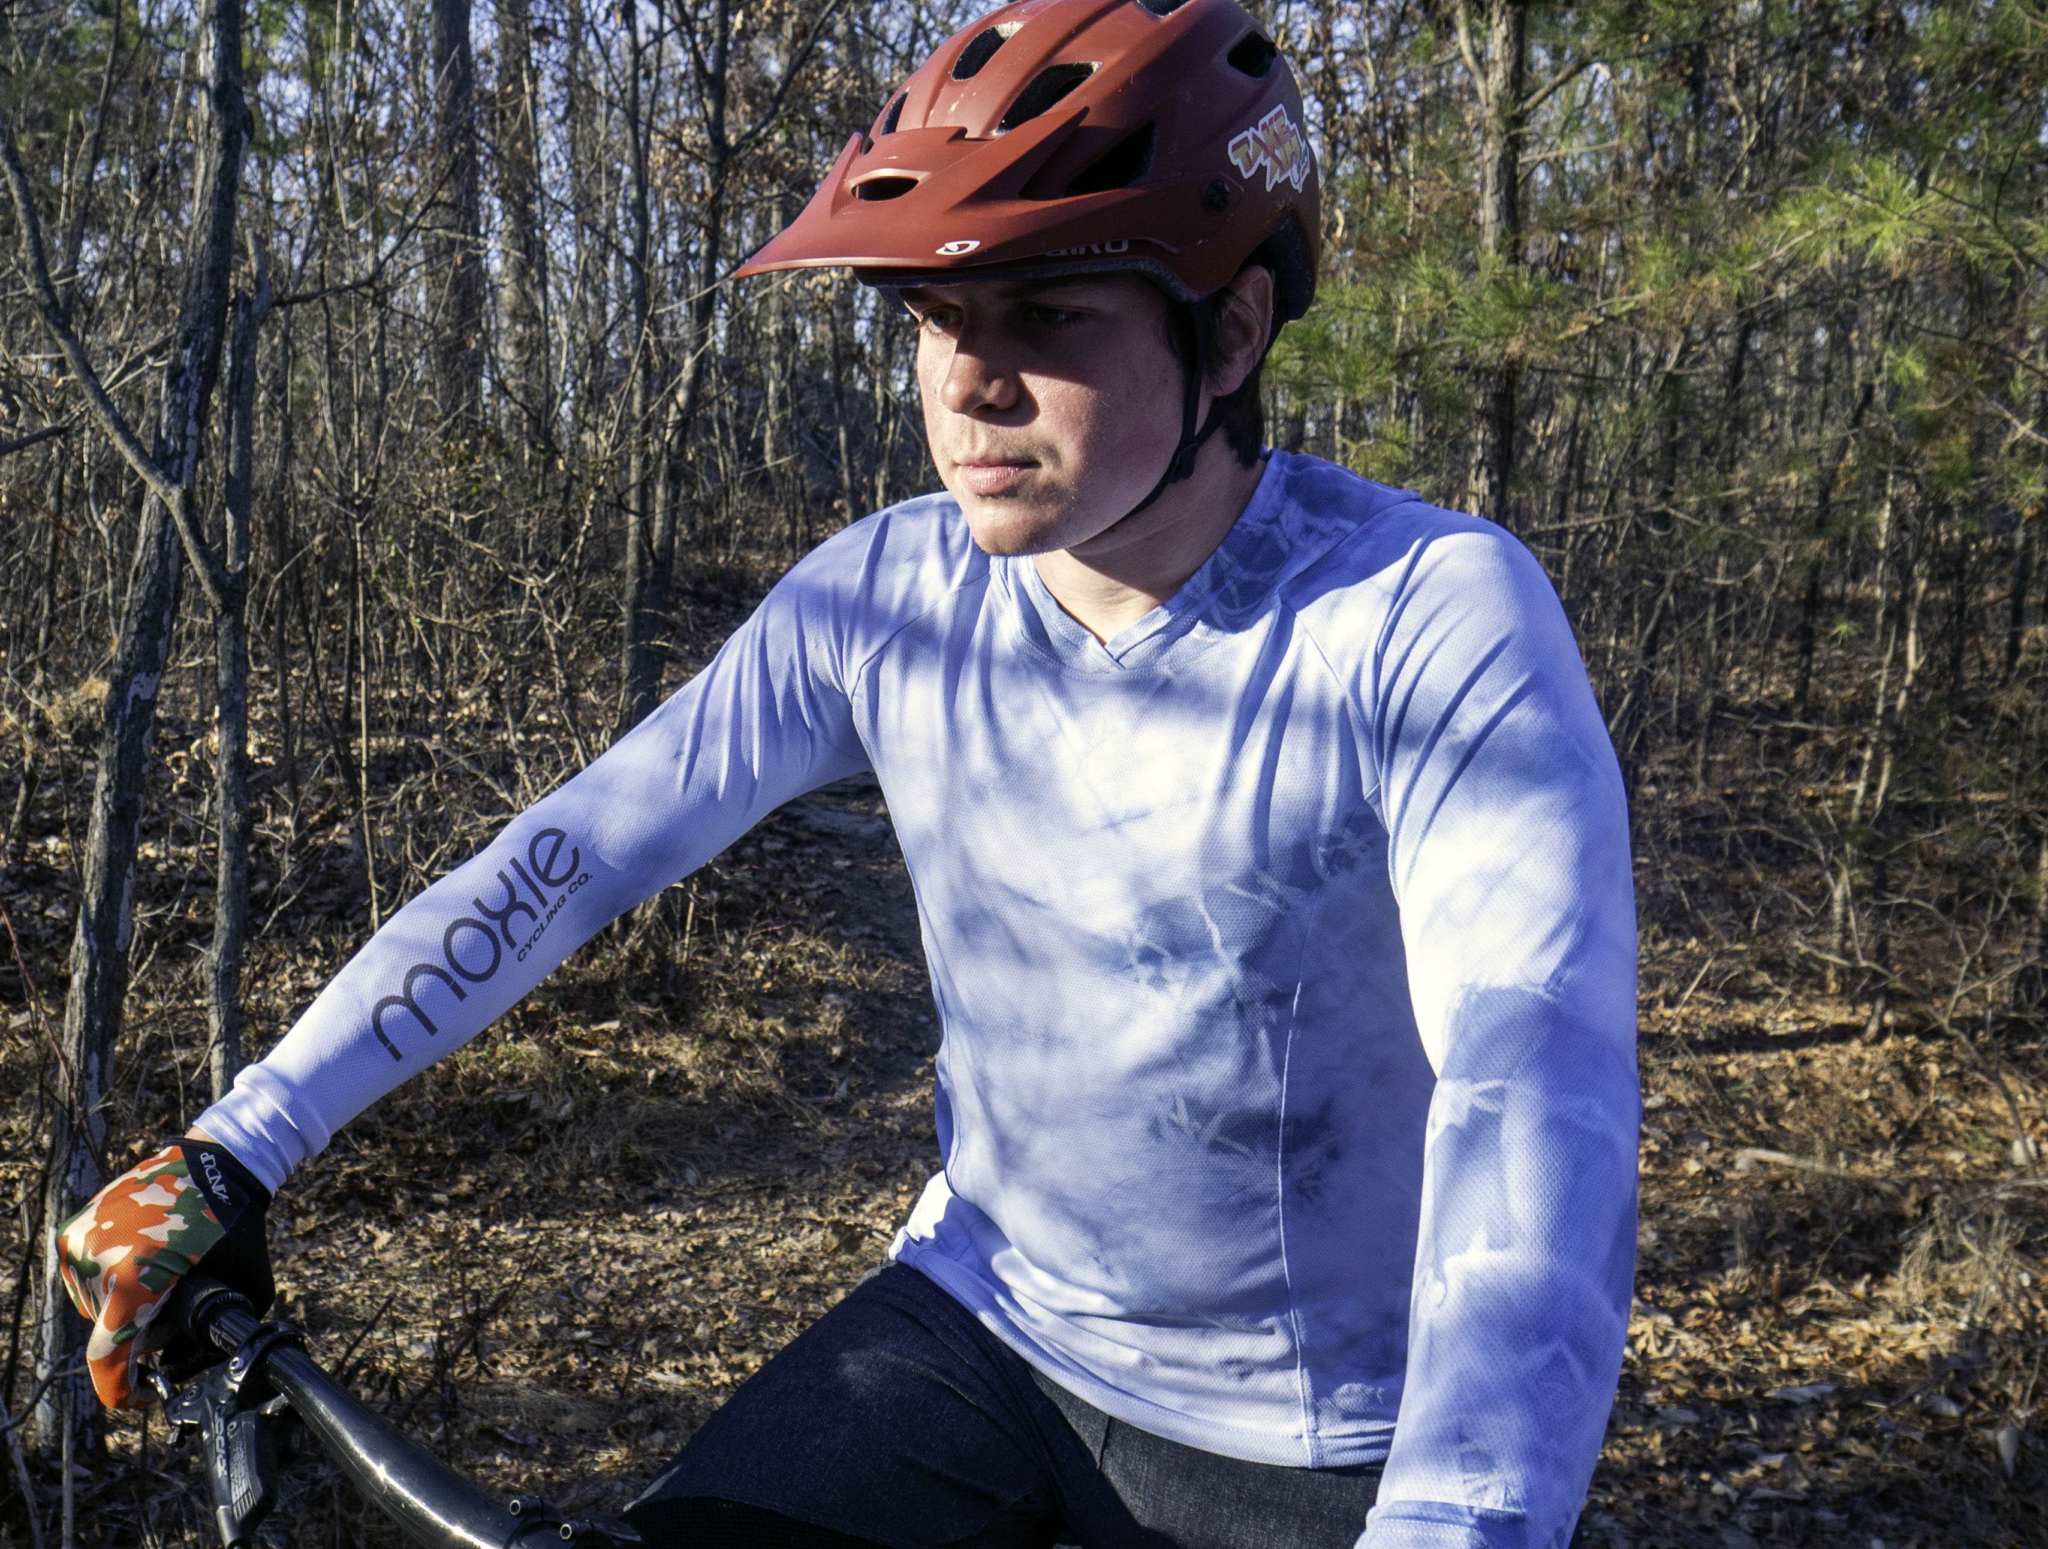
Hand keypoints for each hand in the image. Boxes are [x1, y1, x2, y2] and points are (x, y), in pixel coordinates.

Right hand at [55, 1134, 272, 1409]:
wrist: (219, 1161)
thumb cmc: (238, 1227)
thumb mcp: (243, 1290)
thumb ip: (212, 1337)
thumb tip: (181, 1370)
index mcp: (133, 1281)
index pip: (108, 1359)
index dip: (122, 1391)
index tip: (143, 1397)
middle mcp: (96, 1264)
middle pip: (108, 1331)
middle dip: (139, 1335)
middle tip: (174, 1312)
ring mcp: (81, 1245)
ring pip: (95, 1306)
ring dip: (123, 1307)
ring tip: (162, 1278)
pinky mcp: (75, 1229)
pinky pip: (87, 1276)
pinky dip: (112, 1281)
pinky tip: (146, 1262)